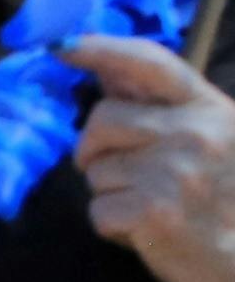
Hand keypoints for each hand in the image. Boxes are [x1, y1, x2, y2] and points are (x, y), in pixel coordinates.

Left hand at [72, 35, 234, 281]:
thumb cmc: (231, 204)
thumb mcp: (217, 141)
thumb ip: (166, 110)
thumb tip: (106, 71)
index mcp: (212, 110)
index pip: (151, 64)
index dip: (102, 49)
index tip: (64, 49)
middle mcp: (195, 133)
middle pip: (102, 119)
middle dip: (98, 148)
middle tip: (127, 175)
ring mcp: (175, 171)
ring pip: (96, 170)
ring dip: (112, 193)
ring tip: (155, 207)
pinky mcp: (154, 211)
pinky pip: (98, 211)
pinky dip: (114, 227)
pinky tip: (149, 232)